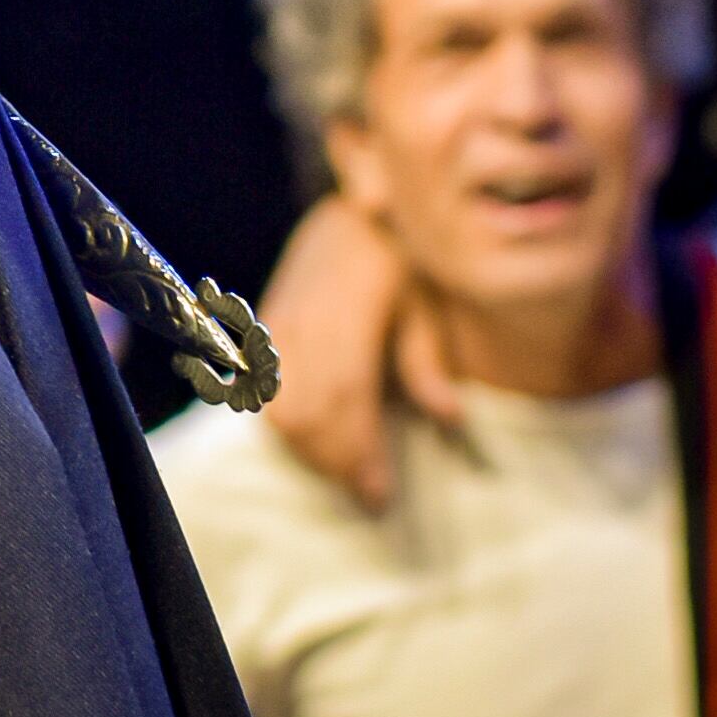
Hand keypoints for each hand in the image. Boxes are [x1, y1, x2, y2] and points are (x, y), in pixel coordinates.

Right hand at [257, 191, 460, 505]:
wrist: (351, 220)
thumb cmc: (399, 262)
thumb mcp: (425, 302)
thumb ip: (428, 361)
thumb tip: (452, 419)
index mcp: (347, 308)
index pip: (346, 397)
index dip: (360, 453)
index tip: (381, 495)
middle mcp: (302, 318)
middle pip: (307, 413)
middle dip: (335, 462)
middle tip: (369, 493)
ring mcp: (276, 324)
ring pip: (280, 408)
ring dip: (311, 451)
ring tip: (346, 473)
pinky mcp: (264, 331)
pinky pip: (265, 393)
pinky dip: (289, 428)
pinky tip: (316, 444)